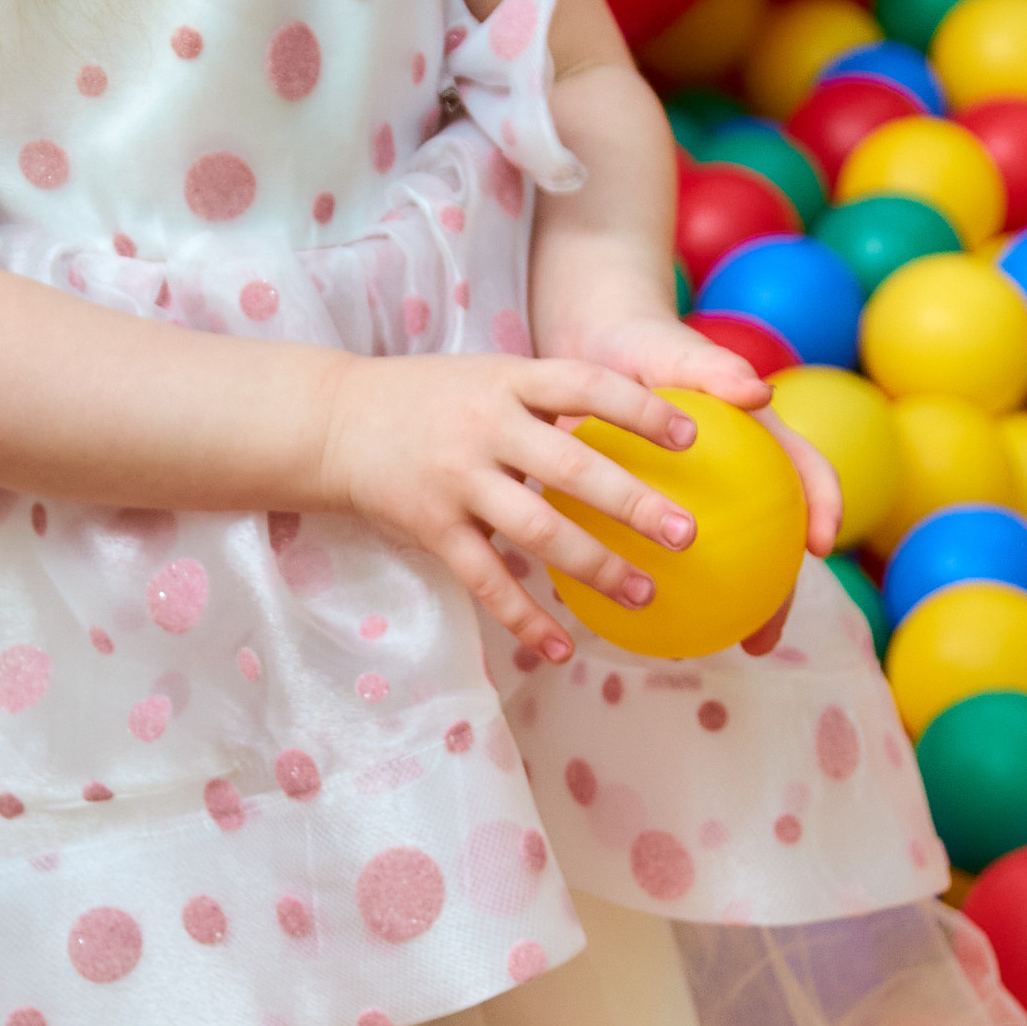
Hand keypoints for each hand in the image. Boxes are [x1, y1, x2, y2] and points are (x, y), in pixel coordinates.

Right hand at [320, 355, 703, 664]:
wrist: (334, 421)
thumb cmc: (431, 399)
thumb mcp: (490, 377)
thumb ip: (549, 399)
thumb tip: (636, 428)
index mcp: (508, 381)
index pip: (585, 385)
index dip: (640, 410)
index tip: (692, 436)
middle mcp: (485, 426)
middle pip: (570, 465)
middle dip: (632, 501)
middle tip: (685, 532)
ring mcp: (456, 478)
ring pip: (534, 529)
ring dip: (593, 566)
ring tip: (643, 592)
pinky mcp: (431, 525)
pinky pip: (485, 578)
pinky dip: (524, 617)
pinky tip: (562, 648)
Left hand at [538, 310, 843, 650]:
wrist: (597, 348)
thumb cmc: (643, 344)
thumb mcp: (674, 351)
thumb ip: (715, 369)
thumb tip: (759, 393)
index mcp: (760, 438)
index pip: (807, 472)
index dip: (824, 507)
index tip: (820, 545)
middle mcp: (740, 477)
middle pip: (772, 542)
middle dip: (775, 596)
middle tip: (763, 638)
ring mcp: (700, 500)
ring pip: (721, 562)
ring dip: (722, 610)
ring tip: (704, 649)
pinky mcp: (652, 513)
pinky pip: (657, 556)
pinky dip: (658, 586)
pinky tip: (627, 619)